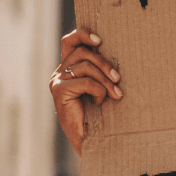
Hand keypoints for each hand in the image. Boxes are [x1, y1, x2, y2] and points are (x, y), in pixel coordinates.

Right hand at [50, 28, 121, 155]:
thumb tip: (118, 50)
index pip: (70, 41)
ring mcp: (57, 81)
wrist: (91, 140)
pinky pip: (86, 82)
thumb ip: (100, 70)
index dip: (83, 35)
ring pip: (86, 66)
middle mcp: (60, 72)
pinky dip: (99, 91)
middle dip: (105, 64)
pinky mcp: (59, 91)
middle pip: (82, 52)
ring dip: (106, 80)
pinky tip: (100, 102)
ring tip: (116, 95)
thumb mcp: (102, 87)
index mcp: (68, 68)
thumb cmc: (101, 114)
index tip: (100, 39)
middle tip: (118, 79)